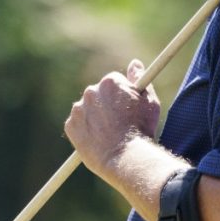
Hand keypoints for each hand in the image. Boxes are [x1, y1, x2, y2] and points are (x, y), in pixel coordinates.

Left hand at [64, 59, 160, 179]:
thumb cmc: (141, 128)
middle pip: (99, 94)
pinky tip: (98, 140)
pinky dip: (85, 131)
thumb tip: (135, 64)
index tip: (126, 109)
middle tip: (117, 122)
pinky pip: (77, 125)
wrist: (126, 157)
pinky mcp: (70, 126)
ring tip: (108, 134)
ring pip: (87, 110)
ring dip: (95, 117)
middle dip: (106, 105)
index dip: (122, 97)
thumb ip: (140, 79)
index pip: (114, 83)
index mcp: (110, 82)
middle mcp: (91, 91)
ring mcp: (79, 109)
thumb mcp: (149, 101)